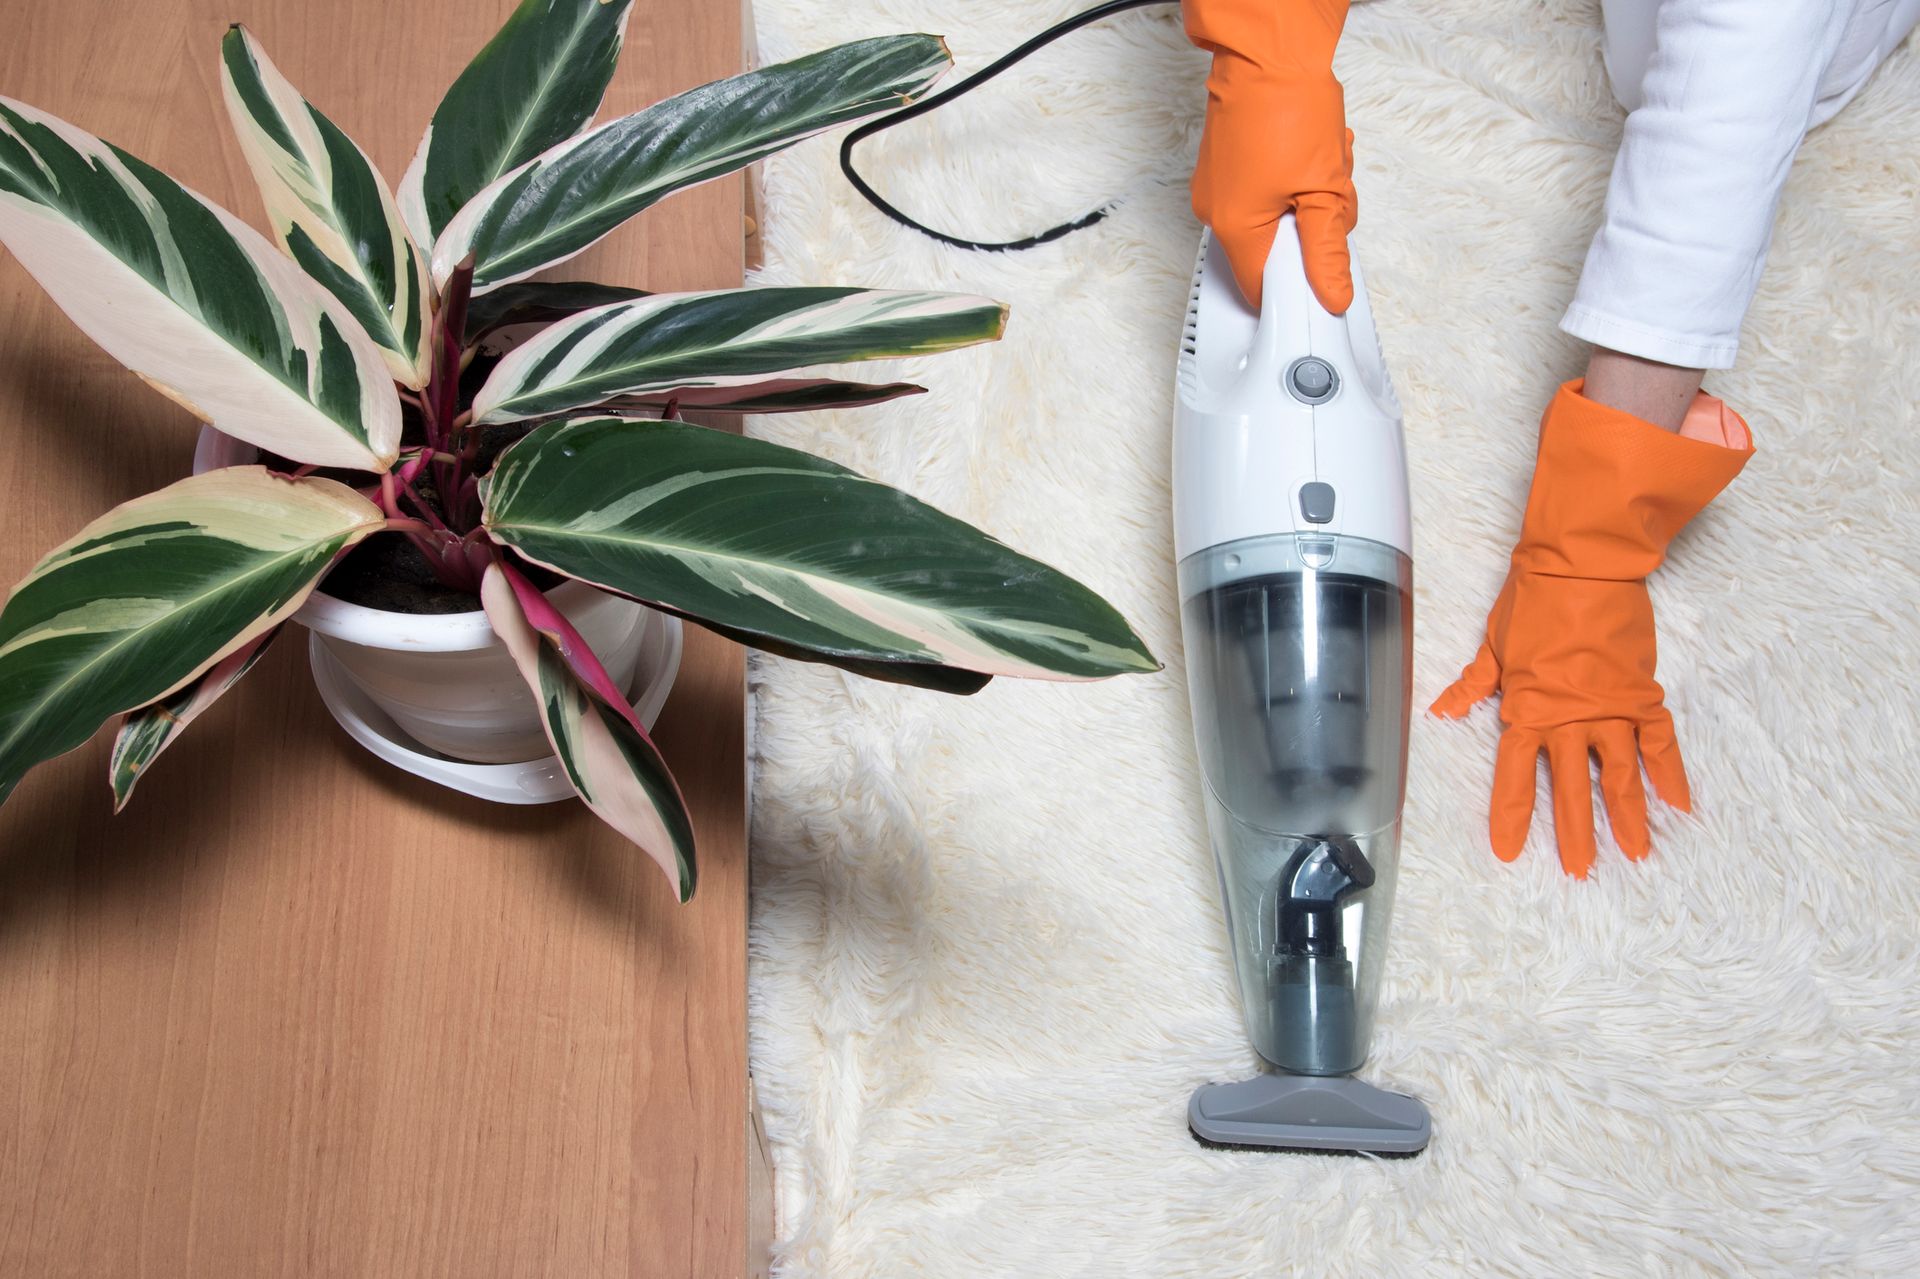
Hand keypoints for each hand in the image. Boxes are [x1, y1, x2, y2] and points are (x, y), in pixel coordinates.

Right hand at [1185, 0, 1355, 312]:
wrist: (1267, 49)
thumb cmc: (1287, 105)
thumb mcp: (1324, 189)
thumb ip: (1327, 251)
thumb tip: (1333, 292)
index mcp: (1235, 227)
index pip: (1262, 290)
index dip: (1298, 287)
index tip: (1324, 273)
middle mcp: (1215, 211)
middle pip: (1271, 252)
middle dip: (1309, 232)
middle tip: (1330, 198)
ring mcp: (1216, 186)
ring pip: (1271, 220)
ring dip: (1305, 201)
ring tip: (1320, 163)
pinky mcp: (1224, 166)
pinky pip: (1262, 193)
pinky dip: (1289, 181)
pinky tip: (1305, 153)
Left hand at [1431, 381, 1752, 876]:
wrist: (1584, 564)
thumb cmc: (1533, 598)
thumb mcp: (1493, 645)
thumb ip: (1474, 686)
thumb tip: (1445, 711)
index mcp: (1528, 710)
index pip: (1515, 777)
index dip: (1513, 817)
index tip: (1510, 852)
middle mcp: (1569, 719)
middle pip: (1572, 789)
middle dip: (1575, 834)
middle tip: (1579, 873)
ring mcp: (1610, 709)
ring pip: (1620, 776)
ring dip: (1628, 818)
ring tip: (1636, 855)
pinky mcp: (1643, 693)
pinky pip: (1661, 743)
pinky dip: (1672, 774)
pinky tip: (1681, 806)